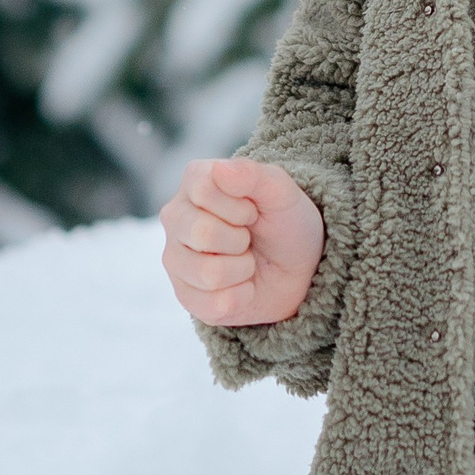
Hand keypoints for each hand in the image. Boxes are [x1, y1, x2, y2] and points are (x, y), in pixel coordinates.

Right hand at [160, 155, 324, 327]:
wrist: (298, 267)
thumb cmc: (285, 222)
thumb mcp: (282, 193)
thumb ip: (254, 175)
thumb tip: (220, 169)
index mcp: (194, 182)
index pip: (203, 191)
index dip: (240, 206)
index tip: (253, 211)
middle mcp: (176, 218)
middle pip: (202, 233)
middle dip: (241, 239)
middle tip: (249, 237)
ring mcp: (176, 259)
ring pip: (208, 273)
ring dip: (243, 269)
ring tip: (245, 260)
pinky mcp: (186, 297)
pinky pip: (215, 305)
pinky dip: (242, 296)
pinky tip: (242, 285)